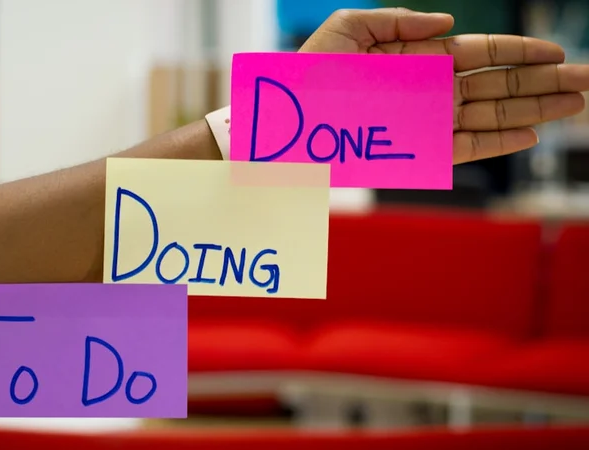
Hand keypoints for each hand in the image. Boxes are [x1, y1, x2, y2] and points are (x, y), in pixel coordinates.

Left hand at [299, 8, 588, 163]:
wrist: (286, 121)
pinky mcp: (417, 149)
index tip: (557, 51)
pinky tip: (531, 134)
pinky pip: (465, 146)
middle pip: (498, 84)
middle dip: (544, 82)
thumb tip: (446, 21)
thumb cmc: (310, 72)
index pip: (481, 52)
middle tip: (587, 81)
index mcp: (418, 57)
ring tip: (576, 105)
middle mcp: (429, 89)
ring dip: (535, 111)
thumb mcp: (349, 28)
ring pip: (491, 116)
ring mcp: (427, 120)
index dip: (520, 51)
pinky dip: (498, 142)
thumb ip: (398, 19)